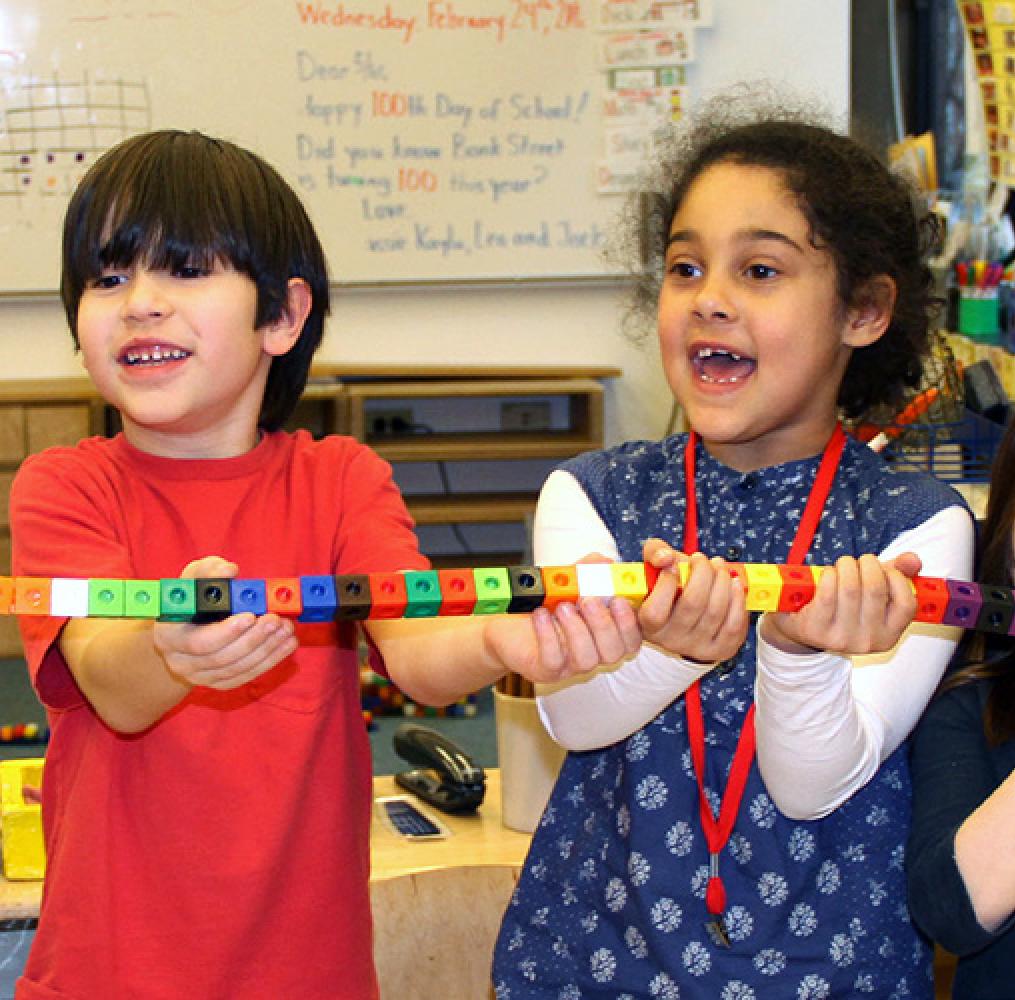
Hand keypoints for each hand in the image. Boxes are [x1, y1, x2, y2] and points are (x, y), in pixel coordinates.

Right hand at [152, 556, 298, 689]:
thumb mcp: (195, 577)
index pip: (198, 642)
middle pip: (221, 658)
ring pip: (237, 668)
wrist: (186, 628)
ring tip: (286, 628)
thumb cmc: (193, 597)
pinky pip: (247, 675)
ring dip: (267, 649)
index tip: (250, 616)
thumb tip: (229, 571)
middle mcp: (181, 661)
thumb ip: (210, 571)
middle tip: (275, 620)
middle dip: (253, 639)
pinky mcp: (219, 682)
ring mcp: (200, 676)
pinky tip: (288, 643)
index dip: (226, 632)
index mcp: (168, 636)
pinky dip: (271, 660)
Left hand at [483, 552, 642, 683]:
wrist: (506, 622)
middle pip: (614, 652)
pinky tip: (541, 615)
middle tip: (588, 600)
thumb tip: (605, 562)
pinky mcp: (546, 670)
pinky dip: (548, 636)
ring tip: (562, 606)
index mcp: (605, 634)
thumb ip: (589, 570)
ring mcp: (570, 665)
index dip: (630, 623)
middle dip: (604, 625)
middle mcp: (593, 652)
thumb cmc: (544, 603)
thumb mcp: (568, 581)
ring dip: (577, 630)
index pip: (632, 639)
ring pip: (587, 660)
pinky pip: (553, 660)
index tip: (619, 599)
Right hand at [637, 540, 748, 663]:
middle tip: (703, 559)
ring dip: (723, 581)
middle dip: (703, 573)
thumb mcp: (653, 568)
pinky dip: (738, 600)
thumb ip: (654, 553)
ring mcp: (696, 647)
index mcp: (648, 624)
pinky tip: (735, 585)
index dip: (667, 581)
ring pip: (716, 611)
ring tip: (720, 567)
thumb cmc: (668, 589)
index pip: (655, 610)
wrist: (683, 620)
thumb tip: (667, 558)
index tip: (674, 563)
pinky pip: (734, 625)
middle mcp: (671, 640)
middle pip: (693, 604)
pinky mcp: (719, 650)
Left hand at [760, 553, 920, 655]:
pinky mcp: (815, 629)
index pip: (907, 604)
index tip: (883, 569)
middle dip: (866, 563)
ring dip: (844, 566)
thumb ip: (896, 575)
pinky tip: (825, 575)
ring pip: (849, 587)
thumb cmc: (840, 607)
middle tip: (857, 562)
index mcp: (889, 635)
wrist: (799, 628)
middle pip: (875, 588)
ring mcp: (841, 638)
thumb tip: (913, 559)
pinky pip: (827, 592)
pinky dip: (827, 575)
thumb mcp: (871, 595)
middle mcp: (868, 641)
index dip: (896, 577)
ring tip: (840, 566)